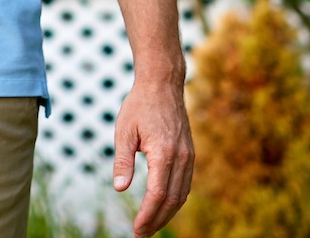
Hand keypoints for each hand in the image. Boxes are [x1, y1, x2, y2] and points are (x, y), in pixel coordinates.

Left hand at [112, 73, 194, 236]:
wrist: (162, 85)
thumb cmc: (138, 106)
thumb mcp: (123, 132)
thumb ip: (123, 161)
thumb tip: (119, 189)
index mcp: (164, 153)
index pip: (158, 194)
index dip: (148, 215)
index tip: (137, 229)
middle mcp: (182, 158)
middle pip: (173, 200)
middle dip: (157, 220)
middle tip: (141, 234)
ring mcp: (189, 157)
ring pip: (182, 195)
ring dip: (168, 213)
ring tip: (150, 225)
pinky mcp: (190, 154)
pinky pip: (185, 184)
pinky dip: (175, 200)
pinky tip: (162, 206)